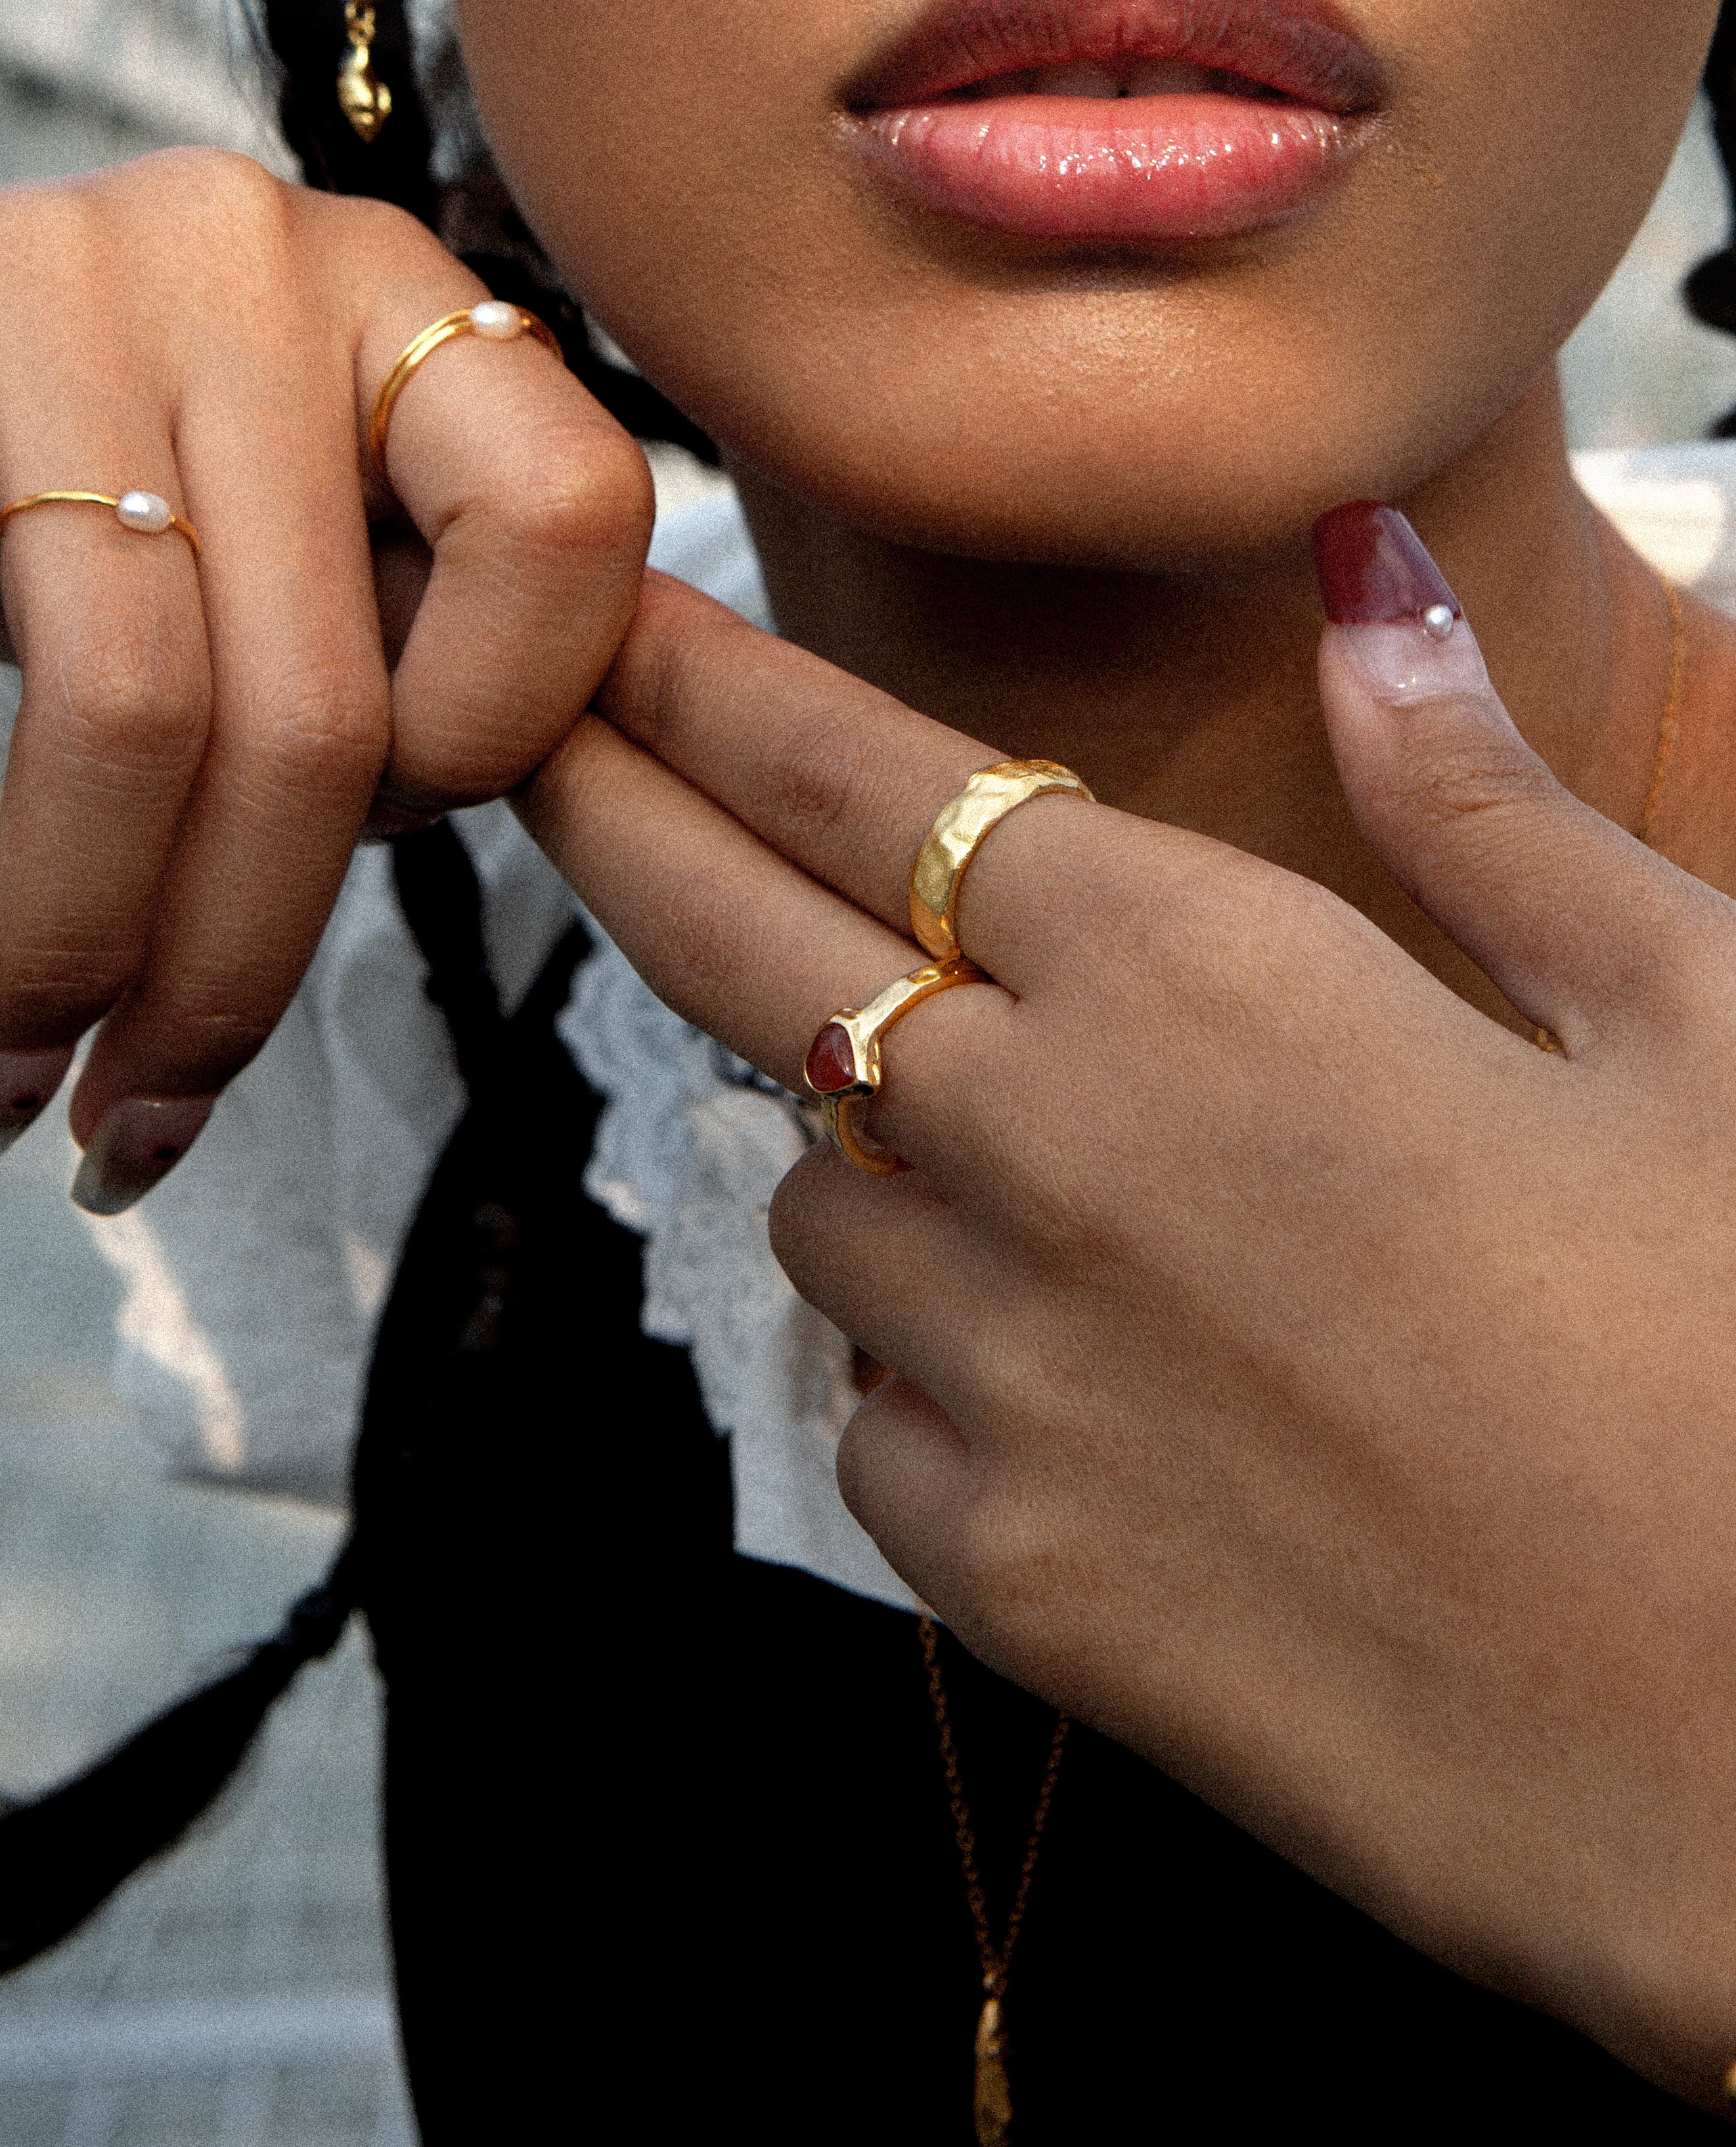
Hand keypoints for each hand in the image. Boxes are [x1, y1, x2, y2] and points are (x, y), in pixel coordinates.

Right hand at [0, 146, 649, 1200]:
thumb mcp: (250, 549)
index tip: (371, 844)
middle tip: (127, 1126)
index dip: (494, 736)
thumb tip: (455, 843)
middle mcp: (249, 256)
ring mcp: (44, 255)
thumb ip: (376, 656)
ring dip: (63, 955)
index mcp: (402, 310)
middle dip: (226, 972)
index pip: (568, 526)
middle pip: (318, 696)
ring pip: (124, 701)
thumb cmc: (53, 496)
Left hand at [519, 562, 1735, 2110]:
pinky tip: (1056, 1372)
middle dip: (609, 811)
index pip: (864, 777)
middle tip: (527, 742)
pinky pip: (867, 1404)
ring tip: (987, 1148)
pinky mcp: (992, 1570)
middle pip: (731, 938)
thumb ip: (1474, 792)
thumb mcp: (1692, 1015)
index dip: (711, 688)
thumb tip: (1360, 576)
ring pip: (810, 1188)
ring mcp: (990, 1369)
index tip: (608, 628)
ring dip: (854, 1138)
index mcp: (1200, 977)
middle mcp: (1038, 1150)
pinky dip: (918, 1359)